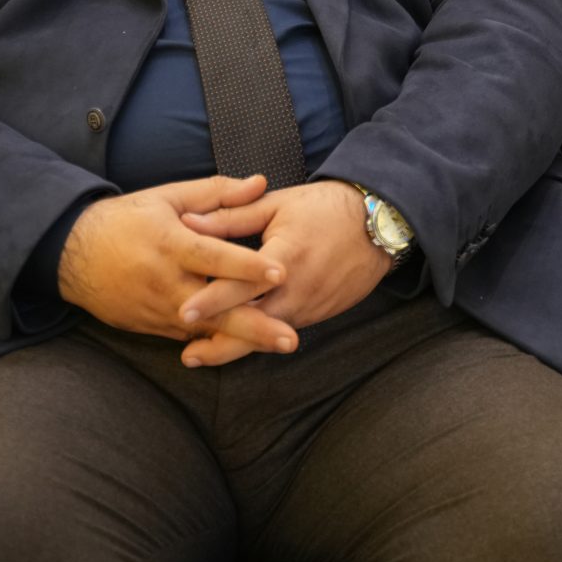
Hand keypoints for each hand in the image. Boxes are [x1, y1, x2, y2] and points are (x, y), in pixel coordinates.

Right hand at [58, 175, 292, 351]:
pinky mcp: (152, 326)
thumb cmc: (126, 220)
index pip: (214, 257)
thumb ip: (217, 192)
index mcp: (170, 244)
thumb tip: (261, 183)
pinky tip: (251, 347)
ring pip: (206, 330)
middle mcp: (165, 281)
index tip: (282, 273)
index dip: (248, 266)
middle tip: (291, 337)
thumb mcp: (168, 197)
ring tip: (281, 343)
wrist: (72, 255)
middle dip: (255, 325)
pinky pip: (191, 337)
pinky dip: (219, 342)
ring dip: (244, 340)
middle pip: (215, 308)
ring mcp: (158, 309)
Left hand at [175, 179, 392, 364]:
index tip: (182, 313)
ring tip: (202, 352)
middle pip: (255, 326)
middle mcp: (299, 289)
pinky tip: (238, 337)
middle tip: (188, 356)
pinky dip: (261, 334)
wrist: (379, 225)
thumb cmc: (325, 208)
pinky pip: (284, 328)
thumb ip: (231, 217)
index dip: (211, 300)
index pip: (243, 285)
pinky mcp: (319, 314)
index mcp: (286, 256)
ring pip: (269, 334)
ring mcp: (311, 306)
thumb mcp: (277, 204)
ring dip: (238, 343)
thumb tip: (186, 224)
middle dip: (220, 345)